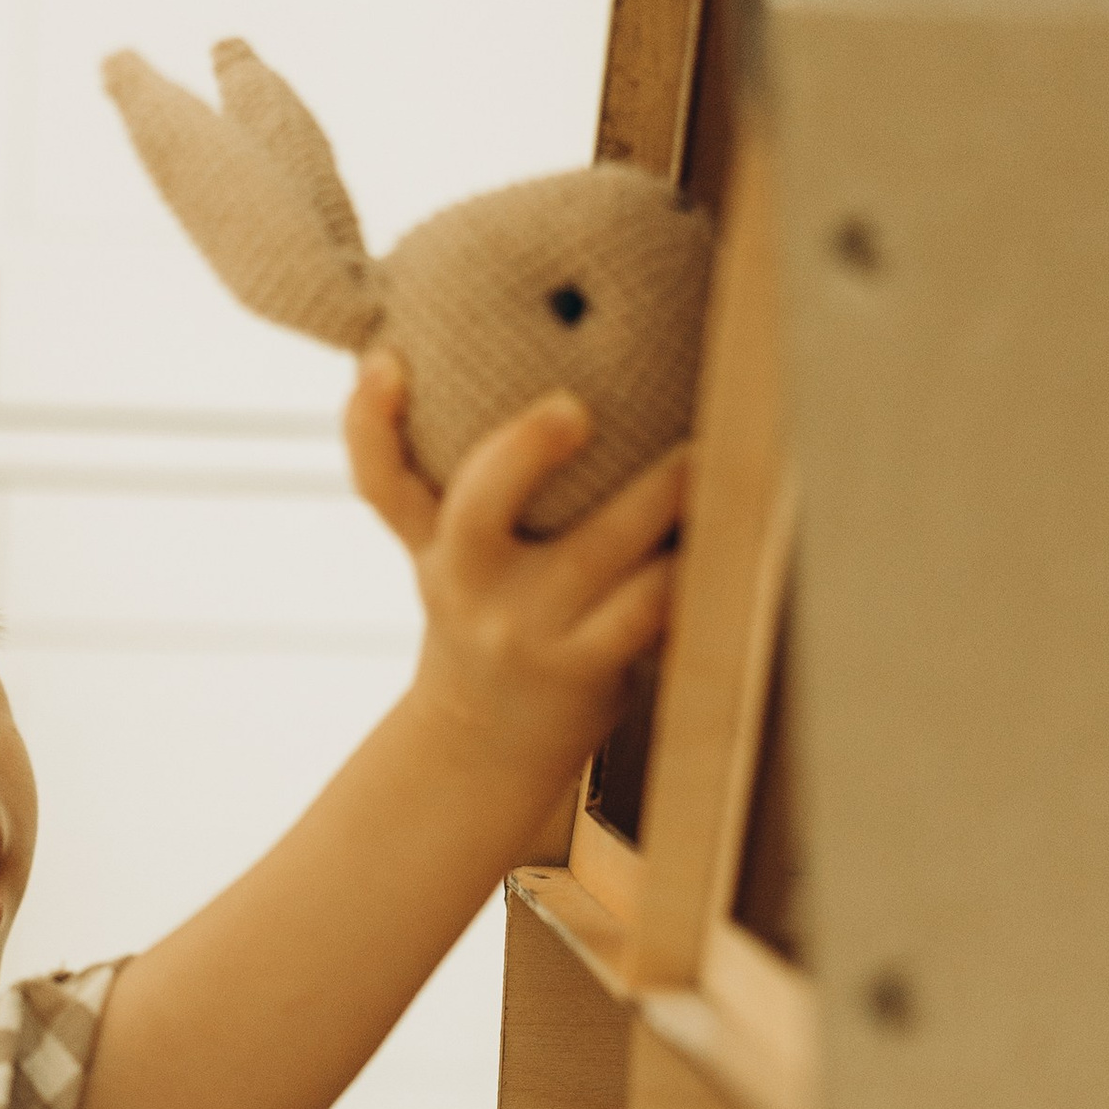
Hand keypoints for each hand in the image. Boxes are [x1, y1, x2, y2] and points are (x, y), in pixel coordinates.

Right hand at [345, 350, 685, 833]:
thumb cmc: (485, 619)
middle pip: (477, 506)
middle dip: (527, 447)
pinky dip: (694, 566)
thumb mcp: (444, 556)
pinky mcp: (587, 666)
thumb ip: (447, 476)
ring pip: (600, 550)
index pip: (380, 479)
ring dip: (662, 496)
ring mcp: (528, 628)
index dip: (370, 419)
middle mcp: (468, 584)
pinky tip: (739, 532)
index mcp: (432, 545)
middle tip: (581, 404)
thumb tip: (453, 361)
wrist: (486, 748)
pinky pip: (653, 606)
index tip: (390, 360)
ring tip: (710, 450)